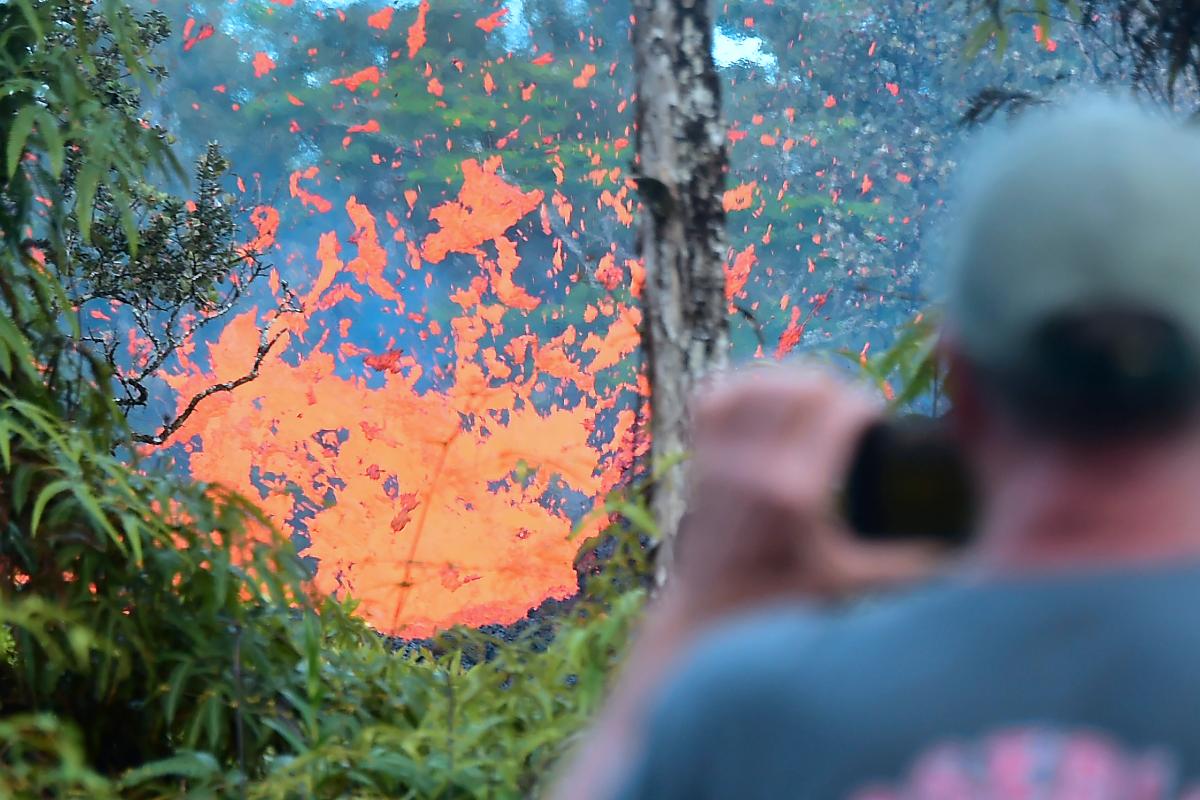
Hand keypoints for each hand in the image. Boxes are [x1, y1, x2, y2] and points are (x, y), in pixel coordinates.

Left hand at [669, 365, 943, 621]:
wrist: (711, 609)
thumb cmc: (783, 599)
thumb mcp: (848, 582)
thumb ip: (904, 566)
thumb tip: (964, 556)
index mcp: (796, 492)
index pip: (842, 409)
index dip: (868, 406)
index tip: (878, 425)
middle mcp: (754, 466)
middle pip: (807, 384)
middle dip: (838, 390)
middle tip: (851, 415)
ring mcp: (721, 456)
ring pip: (763, 380)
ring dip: (795, 383)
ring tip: (816, 404)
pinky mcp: (698, 452)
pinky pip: (719, 393)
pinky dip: (745, 387)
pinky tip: (769, 398)